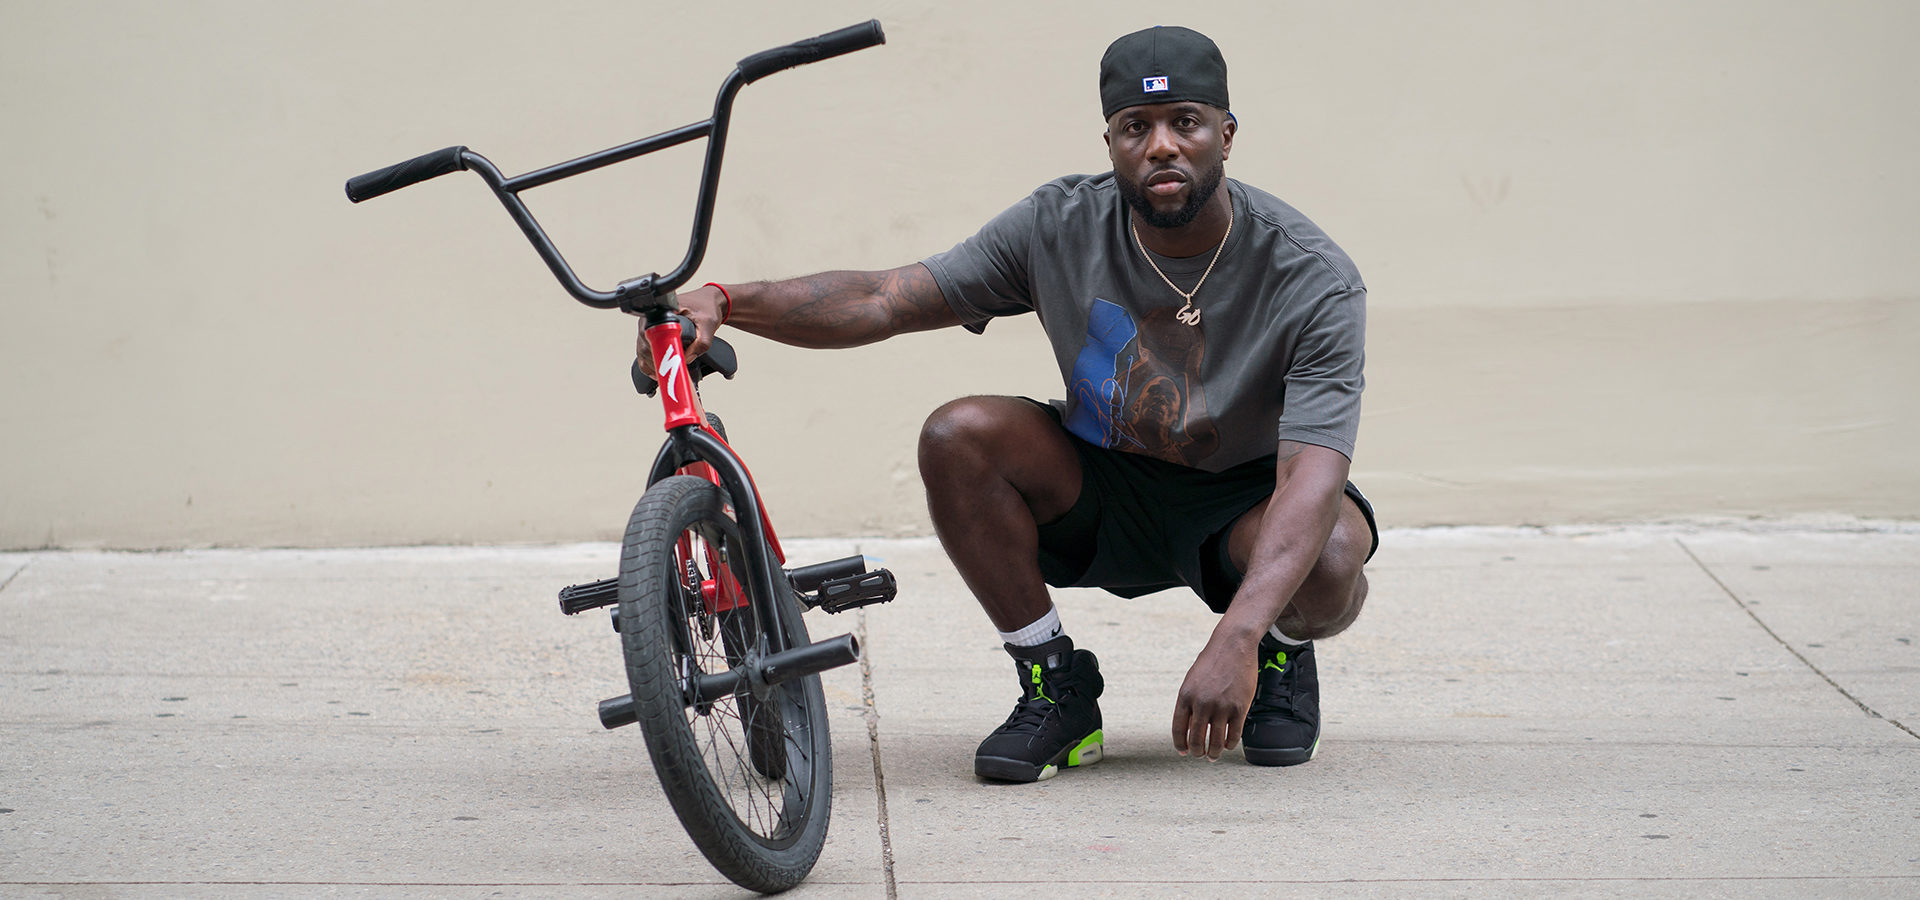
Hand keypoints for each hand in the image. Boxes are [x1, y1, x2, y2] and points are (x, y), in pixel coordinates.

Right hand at [634, 283, 726, 380]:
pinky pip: (645, 352)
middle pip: (644, 344)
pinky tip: (659, 371)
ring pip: (643, 350)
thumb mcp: (708, 324)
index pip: (652, 333)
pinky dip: (651, 364)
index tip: (667, 361)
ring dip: (652, 364)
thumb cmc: (706, 307)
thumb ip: (701, 342)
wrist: (708, 302)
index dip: (658, 350)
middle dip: (655, 361)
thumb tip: (686, 359)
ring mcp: (650, 327)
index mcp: (662, 310)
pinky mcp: (653, 335)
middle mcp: (652, 317)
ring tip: (667, 372)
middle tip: (669, 372)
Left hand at [1171, 634, 1258, 760]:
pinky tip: (1227, 745)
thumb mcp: (1192, 680)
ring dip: (1213, 753)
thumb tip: (1190, 728)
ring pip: (1215, 741)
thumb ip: (1189, 703)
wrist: (1233, 645)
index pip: (1178, 729)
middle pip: (1196, 739)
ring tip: (1213, 756)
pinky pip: (1234, 735)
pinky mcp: (1239, 708)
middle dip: (1197, 752)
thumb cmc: (1212, 662)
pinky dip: (1229, 744)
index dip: (1180, 745)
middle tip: (1200, 755)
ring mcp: (1221, 707)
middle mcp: (1201, 703)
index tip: (1184, 752)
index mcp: (1185, 696)